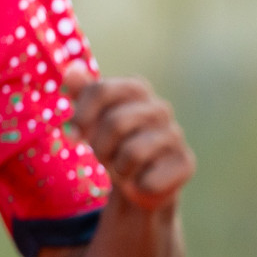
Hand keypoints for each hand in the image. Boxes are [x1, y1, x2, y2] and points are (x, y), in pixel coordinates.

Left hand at [63, 63, 194, 211]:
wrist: (141, 180)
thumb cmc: (114, 144)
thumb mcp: (93, 119)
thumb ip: (84, 94)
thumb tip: (71, 70)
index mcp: (136, 89)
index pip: (101, 90)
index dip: (82, 115)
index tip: (73, 134)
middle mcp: (160, 107)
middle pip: (115, 122)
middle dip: (100, 147)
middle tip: (104, 156)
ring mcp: (175, 134)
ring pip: (133, 152)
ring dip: (119, 169)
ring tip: (125, 168)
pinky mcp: (186, 162)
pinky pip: (149, 179)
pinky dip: (138, 186)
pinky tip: (145, 180)